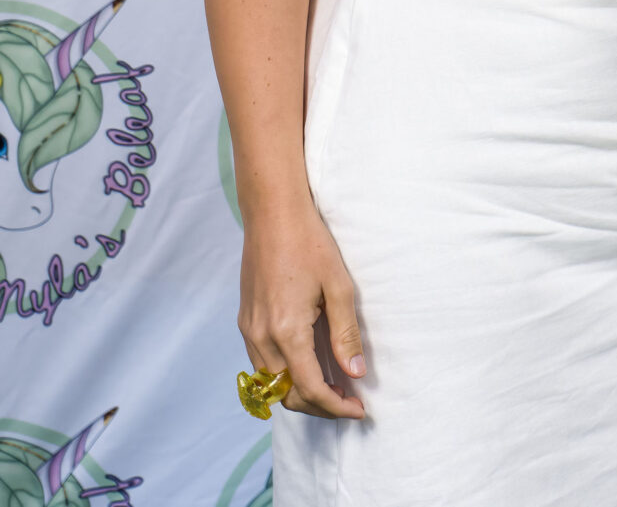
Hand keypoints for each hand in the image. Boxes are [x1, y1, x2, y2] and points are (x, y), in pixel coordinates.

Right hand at [239, 199, 366, 417]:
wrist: (273, 217)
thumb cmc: (311, 246)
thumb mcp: (339, 288)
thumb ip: (345, 334)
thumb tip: (355, 373)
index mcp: (286, 331)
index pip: (310, 388)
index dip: (336, 406)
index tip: (360, 411)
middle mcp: (261, 338)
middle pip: (287, 395)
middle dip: (319, 406)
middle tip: (351, 403)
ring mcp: (248, 332)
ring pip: (271, 385)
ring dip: (301, 394)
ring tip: (336, 389)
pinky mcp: (245, 323)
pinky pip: (263, 365)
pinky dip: (286, 376)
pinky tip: (311, 367)